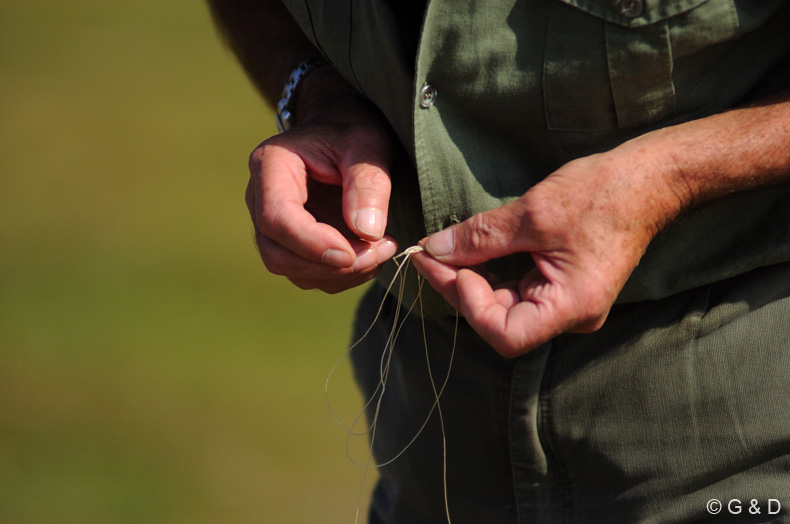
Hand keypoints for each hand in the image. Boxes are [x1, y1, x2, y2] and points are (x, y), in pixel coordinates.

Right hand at [246, 71, 397, 292]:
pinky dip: (340, 276)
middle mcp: (261, 198)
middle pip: (276, 253)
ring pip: (291, 269)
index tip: (352, 253)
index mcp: (271, 165)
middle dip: (328, 265)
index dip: (312, 244)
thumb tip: (367, 232)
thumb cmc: (352, 130)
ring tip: (381, 251)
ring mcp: (273, 224)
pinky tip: (370, 255)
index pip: (276, 218)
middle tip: (378, 252)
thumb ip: (368, 184)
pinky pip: (307, 274)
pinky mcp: (291, 242)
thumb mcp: (367, 144)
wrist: (342, 129)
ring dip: (338, 275)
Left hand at [412, 144, 682, 356]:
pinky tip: (470, 251)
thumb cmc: (603, 194)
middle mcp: (571, 316)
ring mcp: (567, 303)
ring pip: (506, 306)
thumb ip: (481, 237)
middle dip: (460, 287)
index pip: (505, 335)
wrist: (649, 179)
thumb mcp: (534, 213)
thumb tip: (435, 249)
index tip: (445, 264)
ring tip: (442, 250)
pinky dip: (492, 272)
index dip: (469, 304)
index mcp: (571, 307)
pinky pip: (519, 290)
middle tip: (429, 253)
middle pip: (501, 321)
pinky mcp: (563, 287)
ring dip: (472, 279)